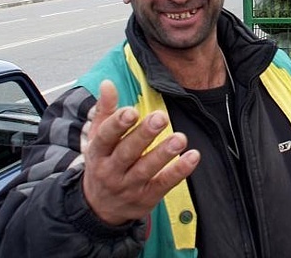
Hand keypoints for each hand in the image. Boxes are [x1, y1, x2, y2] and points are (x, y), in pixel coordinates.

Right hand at [82, 80, 199, 225]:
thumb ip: (105, 110)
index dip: (118, 124)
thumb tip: (108, 83)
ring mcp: (128, 186)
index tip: (131, 110)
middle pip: (127, 152)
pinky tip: (192, 157)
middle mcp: (111, 170)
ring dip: (164, 153)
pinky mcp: (146, 197)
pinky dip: (179, 171)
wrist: (100, 207)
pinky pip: (163, 184)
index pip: (106, 137)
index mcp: (98, 152)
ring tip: (180, 138)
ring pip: (146, 169)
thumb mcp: (99, 138)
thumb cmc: (103, 163)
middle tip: (160, 118)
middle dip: (144, 135)